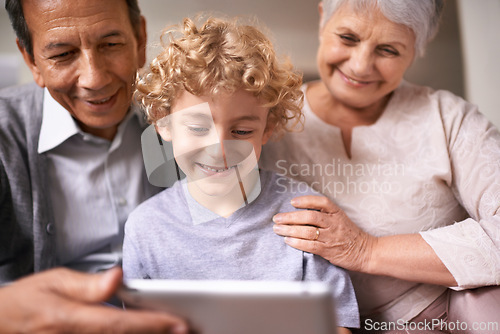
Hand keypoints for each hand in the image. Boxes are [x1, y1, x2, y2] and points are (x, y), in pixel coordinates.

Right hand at [0, 267, 187, 333]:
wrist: (2, 323)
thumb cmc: (26, 301)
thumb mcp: (54, 281)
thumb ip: (88, 284)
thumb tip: (117, 277)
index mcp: (70, 318)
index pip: (120, 323)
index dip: (152, 324)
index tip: (179, 323)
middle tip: (188, 330)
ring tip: (174, 333)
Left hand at [272, 195, 376, 271]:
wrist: (366, 252)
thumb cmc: (350, 235)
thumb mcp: (340, 219)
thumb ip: (325, 214)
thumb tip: (300, 211)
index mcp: (337, 213)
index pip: (322, 202)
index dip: (306, 200)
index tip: (292, 202)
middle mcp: (334, 223)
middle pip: (310, 216)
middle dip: (291, 217)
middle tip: (277, 218)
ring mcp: (331, 237)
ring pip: (307, 231)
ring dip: (290, 230)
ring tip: (278, 229)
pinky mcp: (329, 250)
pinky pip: (310, 245)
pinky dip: (297, 242)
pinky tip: (288, 240)